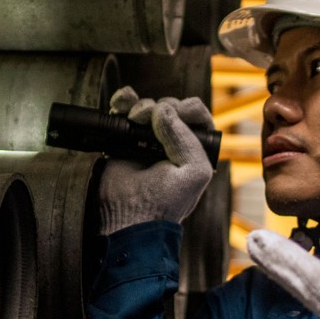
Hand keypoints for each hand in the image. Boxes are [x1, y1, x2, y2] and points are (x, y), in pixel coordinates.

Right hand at [97, 88, 216, 233]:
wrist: (129, 218)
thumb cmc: (166, 202)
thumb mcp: (193, 172)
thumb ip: (186, 138)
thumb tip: (163, 110)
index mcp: (194, 150)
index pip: (198, 117)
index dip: (189, 109)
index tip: (179, 111)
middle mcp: (172, 143)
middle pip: (171, 107)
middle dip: (163, 107)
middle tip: (151, 120)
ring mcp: (146, 140)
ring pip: (148, 106)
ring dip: (142, 106)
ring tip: (135, 118)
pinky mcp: (123, 139)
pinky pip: (124, 110)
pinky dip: (123, 101)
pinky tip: (121, 103)